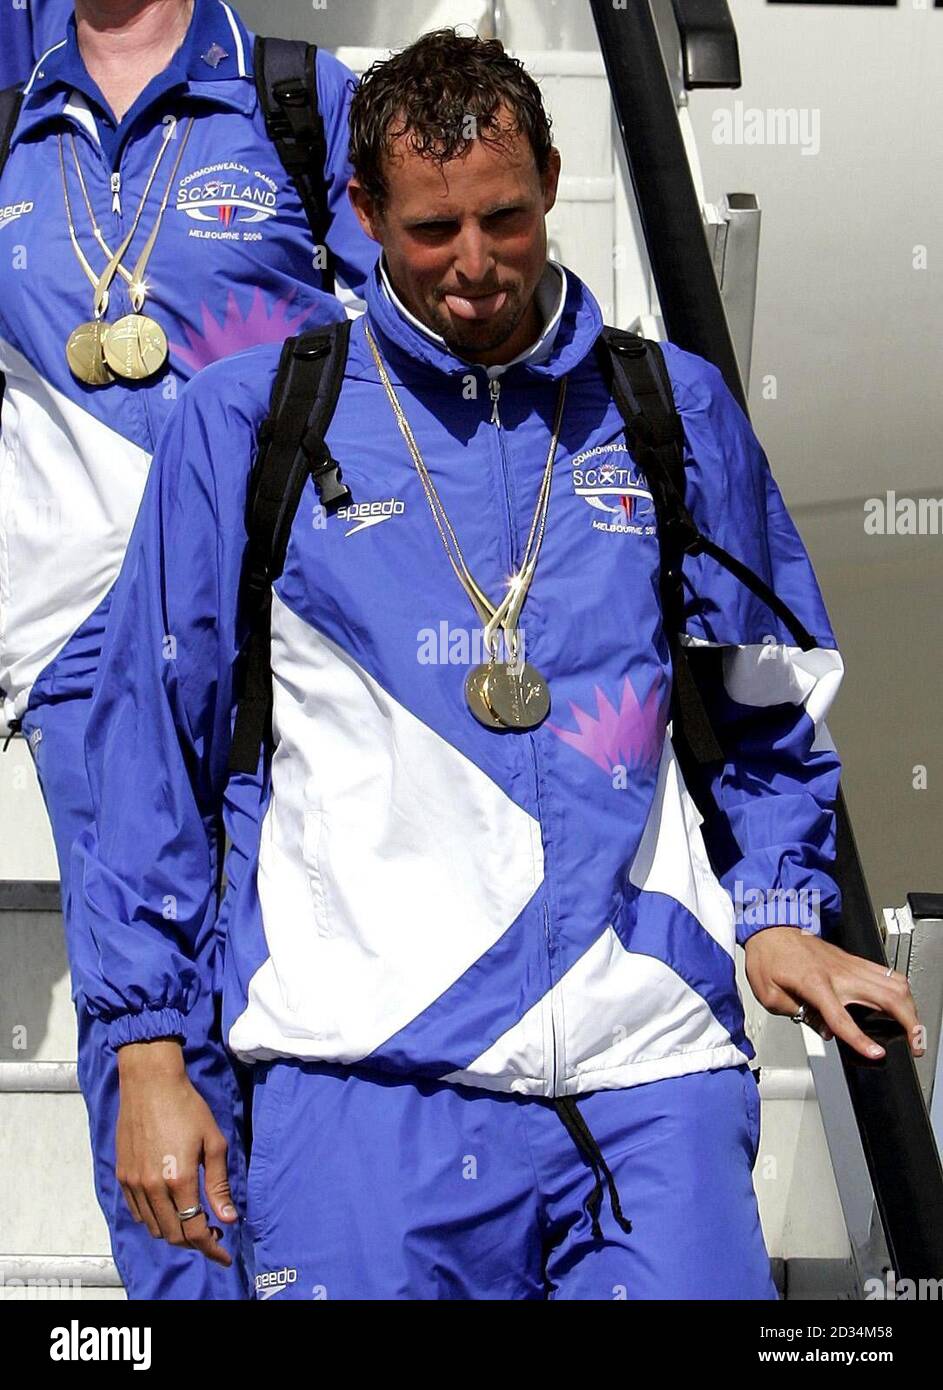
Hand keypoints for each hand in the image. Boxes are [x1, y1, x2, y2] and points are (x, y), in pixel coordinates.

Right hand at [115, 1039, 236, 1265]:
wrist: (150, 1084)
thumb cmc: (187, 1107)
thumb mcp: (213, 1142)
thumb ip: (218, 1184)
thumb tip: (229, 1218)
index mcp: (179, 1179)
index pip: (195, 1230)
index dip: (212, 1249)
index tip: (225, 1255)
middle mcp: (152, 1187)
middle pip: (174, 1235)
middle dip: (196, 1242)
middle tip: (213, 1235)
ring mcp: (134, 1183)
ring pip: (154, 1228)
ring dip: (175, 1233)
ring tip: (193, 1222)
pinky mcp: (122, 1176)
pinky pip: (138, 1213)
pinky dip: (155, 1220)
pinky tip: (170, 1209)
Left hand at [744, 927, 924, 1060]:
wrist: (771, 927)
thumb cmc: (768, 957)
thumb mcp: (770, 994)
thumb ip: (799, 1015)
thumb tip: (826, 1031)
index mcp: (814, 983)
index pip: (842, 1018)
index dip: (860, 1039)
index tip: (876, 1054)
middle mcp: (839, 972)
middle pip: (886, 995)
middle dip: (909, 1022)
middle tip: (915, 1045)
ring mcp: (850, 964)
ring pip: (894, 982)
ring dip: (910, 1007)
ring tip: (914, 1029)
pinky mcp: (854, 960)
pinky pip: (886, 973)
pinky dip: (900, 991)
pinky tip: (902, 1004)